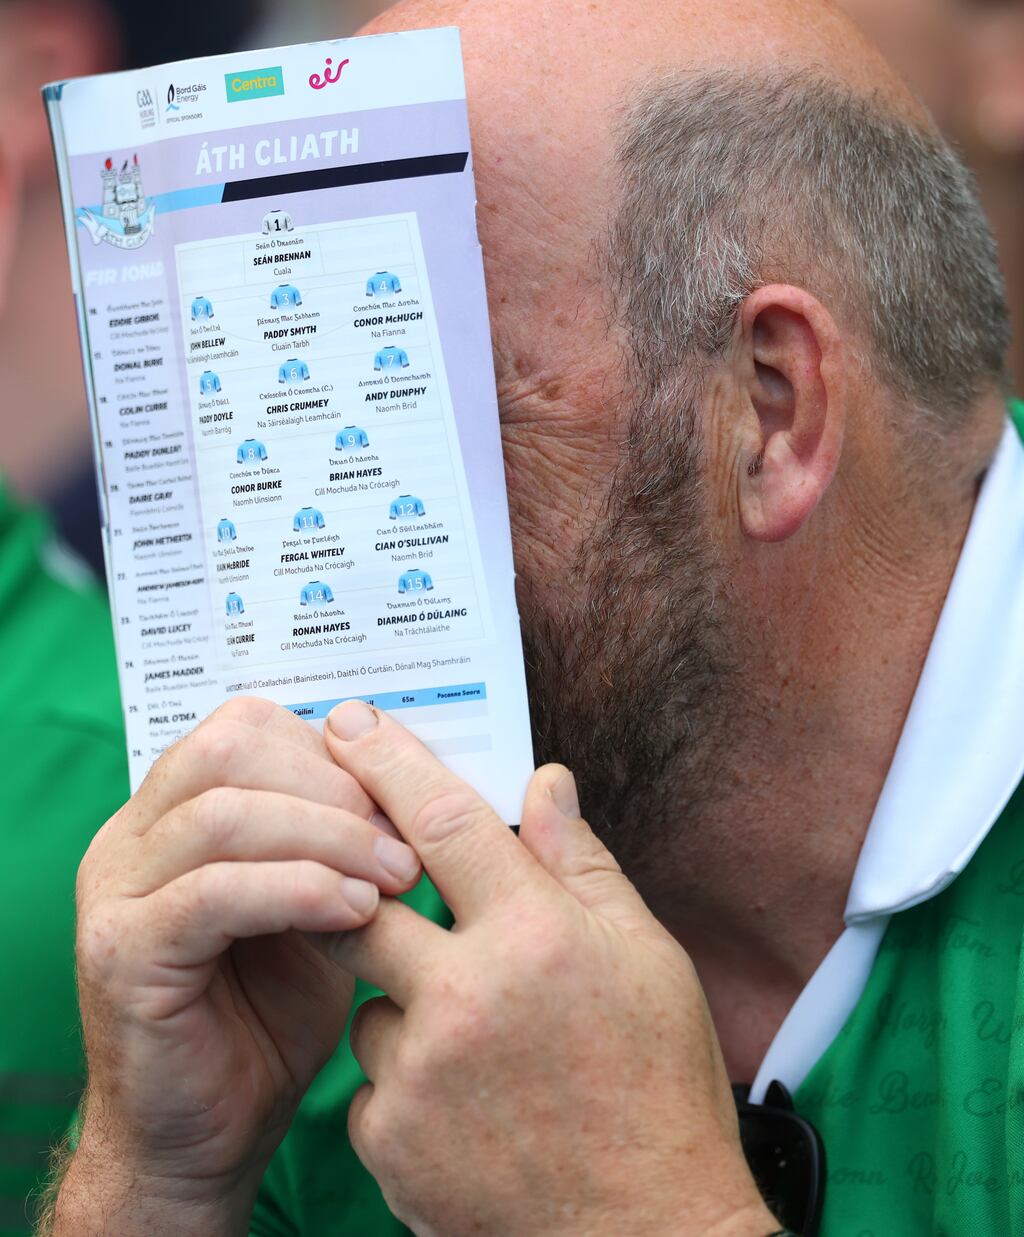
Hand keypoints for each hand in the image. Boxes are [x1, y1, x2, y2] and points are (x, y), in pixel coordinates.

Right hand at [56, 697, 422, 1235]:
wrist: (206, 1134)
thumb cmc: (271, 1013)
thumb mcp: (319, 903)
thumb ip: (341, 840)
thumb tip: (414, 779)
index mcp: (176, 809)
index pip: (249, 726)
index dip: (336, 752)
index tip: (406, 801)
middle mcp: (133, 834)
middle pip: (232, 749)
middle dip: (337, 788)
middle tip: (407, 844)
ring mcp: (116, 889)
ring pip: (225, 815)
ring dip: (329, 838)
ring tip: (397, 880)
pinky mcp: (121, 952)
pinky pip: (212, 893)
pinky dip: (297, 890)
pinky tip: (355, 912)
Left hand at [324, 701, 773, 1236]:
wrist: (645, 1234)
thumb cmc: (659, 1089)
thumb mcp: (646, 958)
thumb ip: (582, 863)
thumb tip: (546, 782)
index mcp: (537, 935)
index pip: (443, 819)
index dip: (389, 760)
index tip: (350, 723)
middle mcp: (467, 997)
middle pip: (364, 901)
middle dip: (360, 882)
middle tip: (375, 883)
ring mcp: (421, 1074)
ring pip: (368, 998)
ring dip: (403, 999)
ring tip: (473, 1037)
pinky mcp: (390, 1142)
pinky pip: (370, 1081)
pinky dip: (404, 1078)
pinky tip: (464, 1101)